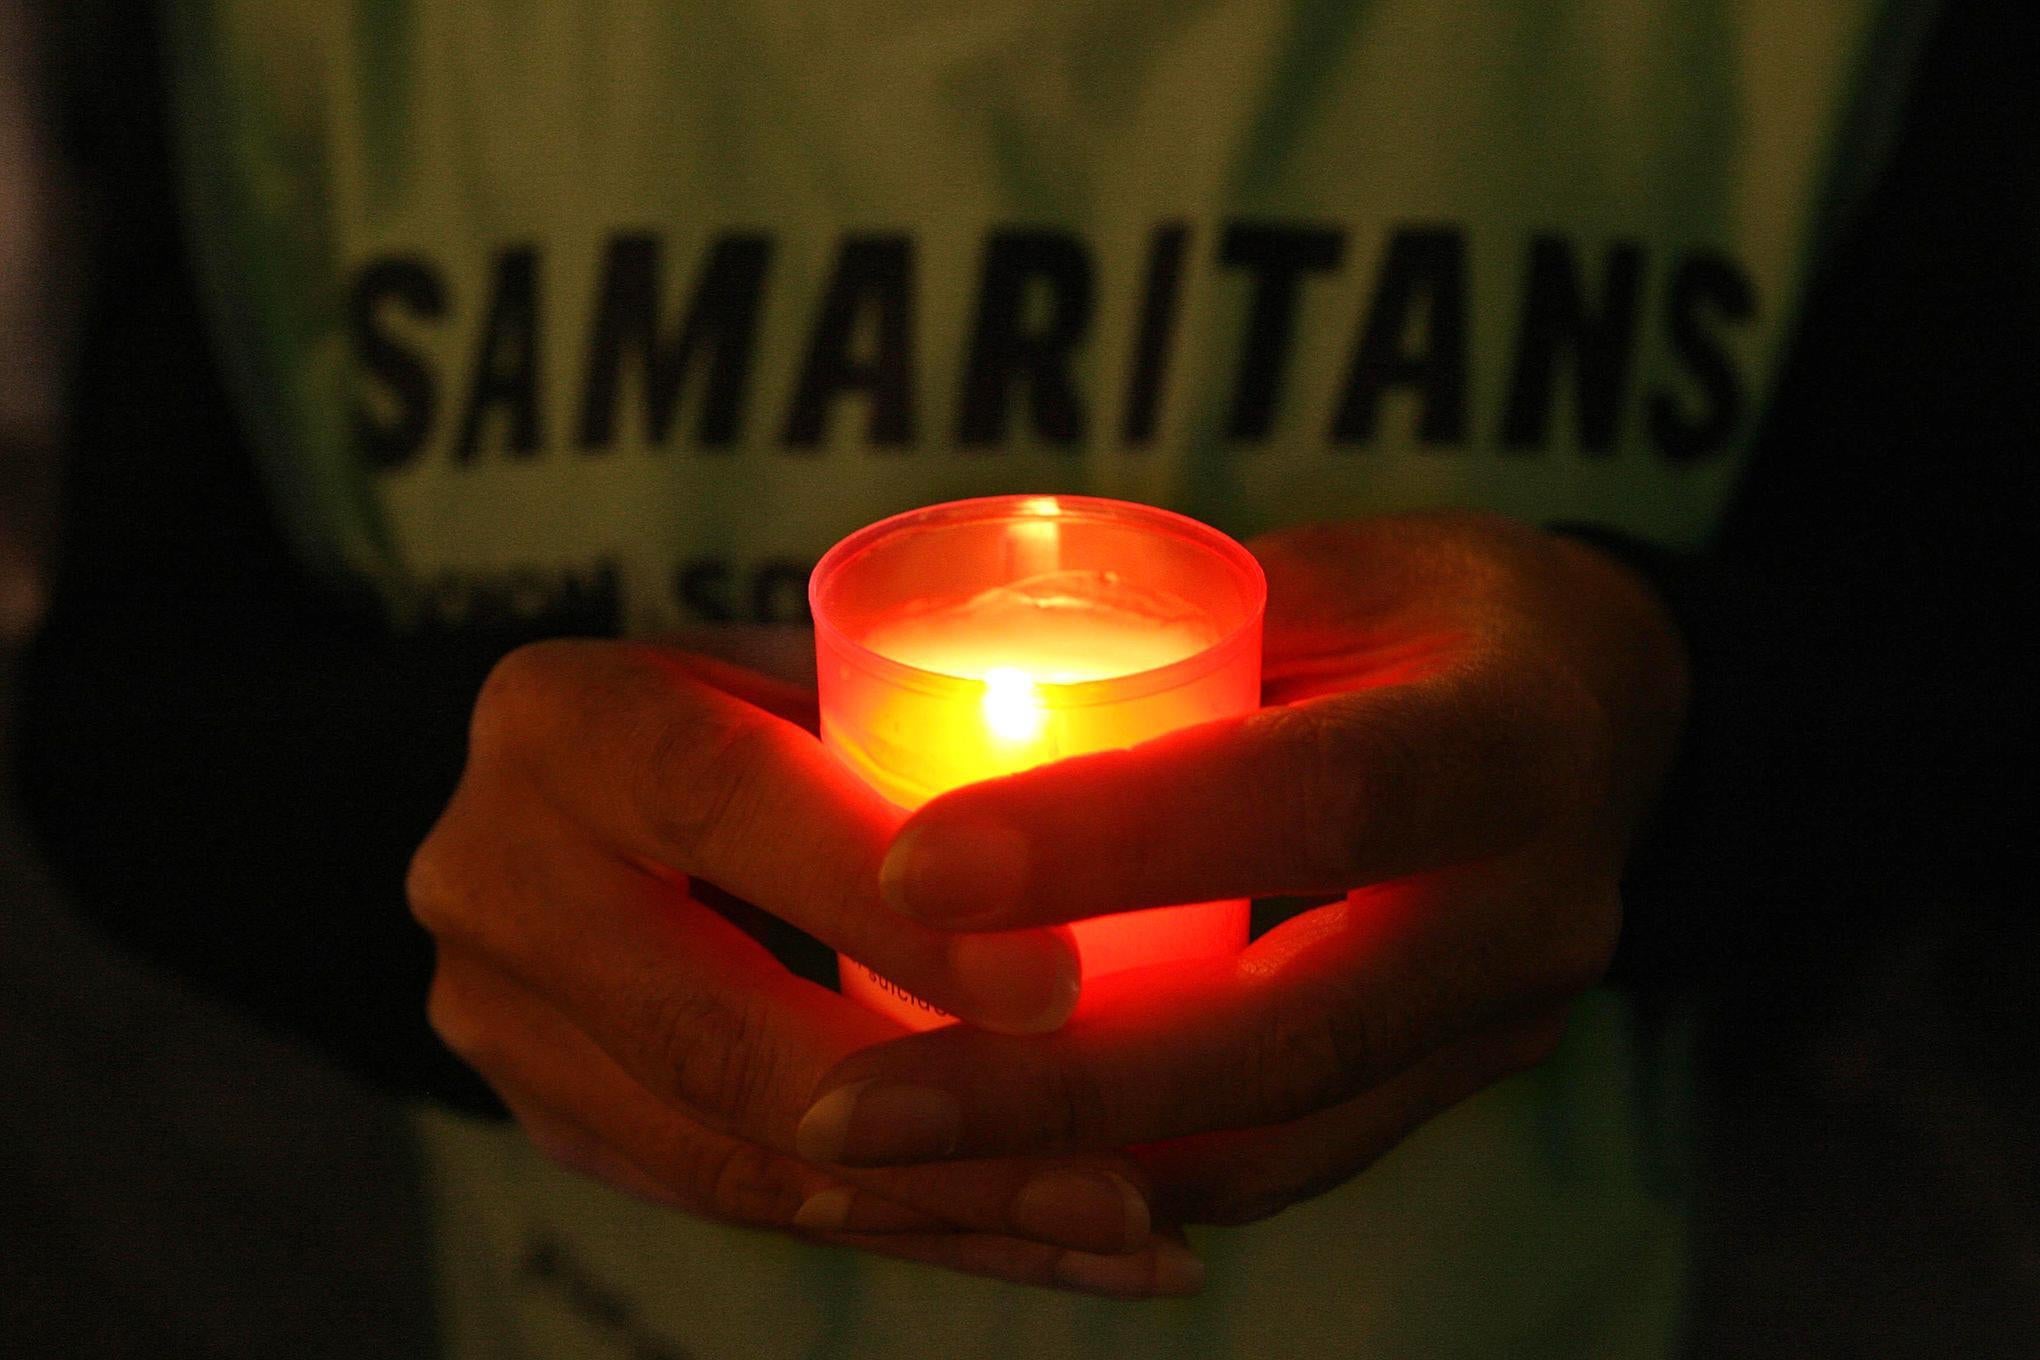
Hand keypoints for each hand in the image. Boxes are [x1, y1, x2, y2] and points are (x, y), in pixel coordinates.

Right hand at [408, 643, 1203, 1295]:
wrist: (579, 788)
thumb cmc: (757, 699)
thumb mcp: (816, 669)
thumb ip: (918, 737)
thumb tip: (1131, 835)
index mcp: (563, 718)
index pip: (724, 806)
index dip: (882, 911)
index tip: (1058, 993)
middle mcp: (492, 870)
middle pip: (715, 1032)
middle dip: (934, 1124)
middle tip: (1118, 1183)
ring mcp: (498, 1017)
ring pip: (726, 1153)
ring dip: (937, 1212)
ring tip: (1114, 1234)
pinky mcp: (544, 1113)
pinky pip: (729, 1200)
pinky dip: (894, 1226)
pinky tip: (1029, 1244)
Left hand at [793, 512, 1687, 1226]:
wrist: (1608, 707)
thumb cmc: (1430, 606)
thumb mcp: (1328, 570)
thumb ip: (1175, 644)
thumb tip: (937, 694)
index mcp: (1511, 737)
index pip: (1311, 799)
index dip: (1115, 842)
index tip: (914, 868)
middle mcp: (1531, 909)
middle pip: (1286, 1035)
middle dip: (1052, 1086)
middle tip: (850, 1106)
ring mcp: (1505, 1022)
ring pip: (1279, 1136)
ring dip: (1068, 1162)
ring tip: (881, 1153)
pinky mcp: (1455, 1080)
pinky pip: (1288, 1159)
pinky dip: (1134, 1172)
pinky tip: (993, 1170)